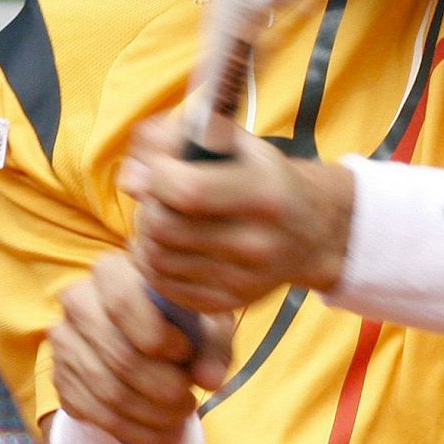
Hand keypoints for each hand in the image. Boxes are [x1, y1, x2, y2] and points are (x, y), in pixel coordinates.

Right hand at [51, 251, 232, 443]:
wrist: (143, 344)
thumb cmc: (182, 322)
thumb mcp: (206, 324)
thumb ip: (213, 346)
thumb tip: (210, 379)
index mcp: (112, 271)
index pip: (121, 302)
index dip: (157, 336)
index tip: (185, 354)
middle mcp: (78, 299)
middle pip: (117, 354)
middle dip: (161, 387)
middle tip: (189, 400)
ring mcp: (64, 340)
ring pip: (107, 390)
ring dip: (151, 415)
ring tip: (181, 417)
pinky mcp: (59, 377)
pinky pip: (94, 413)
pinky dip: (134, 431)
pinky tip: (162, 434)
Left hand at [120, 115, 354, 312]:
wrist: (312, 233)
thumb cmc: (264, 177)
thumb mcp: (236, 141)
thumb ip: (178, 139)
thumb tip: (131, 177)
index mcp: (264, 194)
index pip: (186, 190)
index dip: (159, 174)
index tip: (165, 168)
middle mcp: (256, 243)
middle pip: (163, 227)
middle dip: (150, 205)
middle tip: (160, 196)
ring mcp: (240, 281)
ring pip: (155, 258)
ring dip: (146, 234)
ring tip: (163, 218)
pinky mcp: (225, 304)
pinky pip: (162, 285)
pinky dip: (152, 262)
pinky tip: (168, 245)